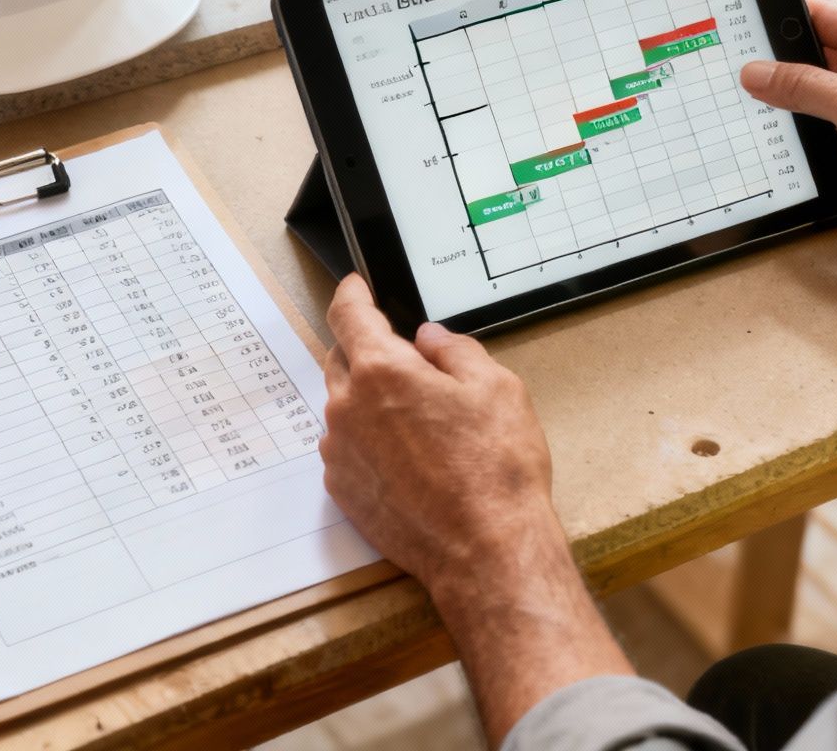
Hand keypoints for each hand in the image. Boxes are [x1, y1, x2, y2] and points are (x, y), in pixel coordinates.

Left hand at [320, 276, 563, 593]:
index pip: (347, 314)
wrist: (484, 550)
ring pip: (344, 407)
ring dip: (368, 401)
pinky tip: (408, 459)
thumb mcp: (496, 388)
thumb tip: (429, 340)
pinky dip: (367, 441)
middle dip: (366, 350)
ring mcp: (340, 452)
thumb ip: (454, 351)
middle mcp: (348, 408)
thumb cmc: (495, 471)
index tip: (355, 286)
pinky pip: (346, 448)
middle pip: (341, 359)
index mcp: (382, 371)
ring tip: (419, 424)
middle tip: (407, 364)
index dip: (351, 293)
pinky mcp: (342, 491)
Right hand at [739, 0, 836, 252]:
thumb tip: (757, 72)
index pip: (819, 17)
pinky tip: (764, 141)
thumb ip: (803, 86)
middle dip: (772, 67)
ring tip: (737, 106)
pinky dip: (793, 138)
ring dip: (781, 107)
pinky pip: (815, 134)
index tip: (741, 26)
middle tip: (727, 71)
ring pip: (807, 100)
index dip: (781, 17)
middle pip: (807, 59)